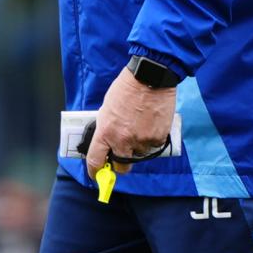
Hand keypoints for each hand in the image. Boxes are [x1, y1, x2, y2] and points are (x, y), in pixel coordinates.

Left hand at [85, 64, 177, 178]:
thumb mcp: (107, 108)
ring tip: (140, 127)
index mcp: (105, 132)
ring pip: (139, 156)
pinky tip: (150, 124)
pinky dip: (151, 140)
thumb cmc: (126, 88)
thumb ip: (106, 128)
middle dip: (120, 163)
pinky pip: (152, 147)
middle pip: (121, 167)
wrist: (150, 78)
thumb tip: (107, 143)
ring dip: (138, 148)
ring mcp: (141, 141)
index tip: (97, 174)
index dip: (95, 171)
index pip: (95, 161)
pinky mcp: (157, 139)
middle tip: (123, 153)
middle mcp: (122, 140)